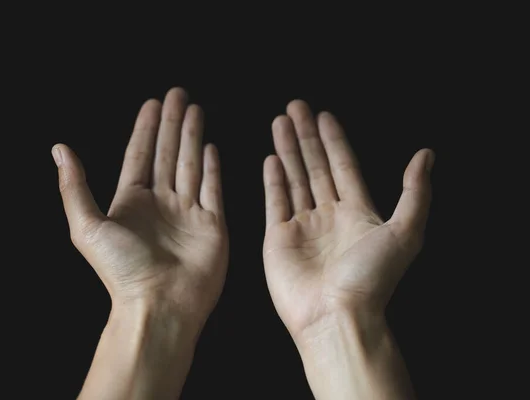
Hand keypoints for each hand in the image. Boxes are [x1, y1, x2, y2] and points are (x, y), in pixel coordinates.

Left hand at [53, 87, 227, 330]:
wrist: (159, 305)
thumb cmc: (121, 270)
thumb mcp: (86, 226)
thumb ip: (75, 187)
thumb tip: (59, 149)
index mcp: (131, 203)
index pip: (140, 156)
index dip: (145, 129)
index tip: (150, 103)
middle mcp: (160, 204)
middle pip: (167, 154)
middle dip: (172, 123)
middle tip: (177, 94)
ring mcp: (188, 213)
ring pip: (190, 165)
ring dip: (191, 136)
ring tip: (194, 110)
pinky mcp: (212, 225)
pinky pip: (213, 189)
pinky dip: (212, 168)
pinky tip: (209, 147)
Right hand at [262, 100, 432, 341]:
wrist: (336, 316)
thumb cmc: (371, 278)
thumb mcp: (405, 232)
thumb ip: (414, 192)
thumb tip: (426, 154)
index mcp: (358, 212)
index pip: (343, 166)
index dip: (334, 140)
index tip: (324, 114)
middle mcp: (330, 215)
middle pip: (315, 166)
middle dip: (306, 136)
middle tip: (295, 106)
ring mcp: (303, 226)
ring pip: (294, 178)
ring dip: (288, 150)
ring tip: (280, 122)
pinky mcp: (279, 238)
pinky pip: (276, 202)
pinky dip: (273, 180)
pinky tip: (271, 158)